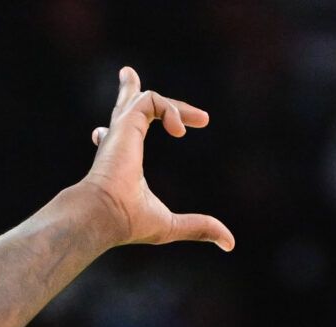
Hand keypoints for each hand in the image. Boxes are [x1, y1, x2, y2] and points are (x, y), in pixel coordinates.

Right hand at [78, 66, 233, 251]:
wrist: (105, 215)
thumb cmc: (129, 222)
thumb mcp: (171, 224)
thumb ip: (199, 227)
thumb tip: (229, 243)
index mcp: (122, 163)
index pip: (123, 137)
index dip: (132, 127)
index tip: (157, 130)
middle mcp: (118, 144)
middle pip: (122, 109)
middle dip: (129, 91)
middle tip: (127, 74)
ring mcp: (120, 132)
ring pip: (141, 99)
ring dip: (171, 104)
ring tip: (200, 117)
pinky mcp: (126, 124)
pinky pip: (152, 101)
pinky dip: (172, 111)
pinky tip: (182, 131)